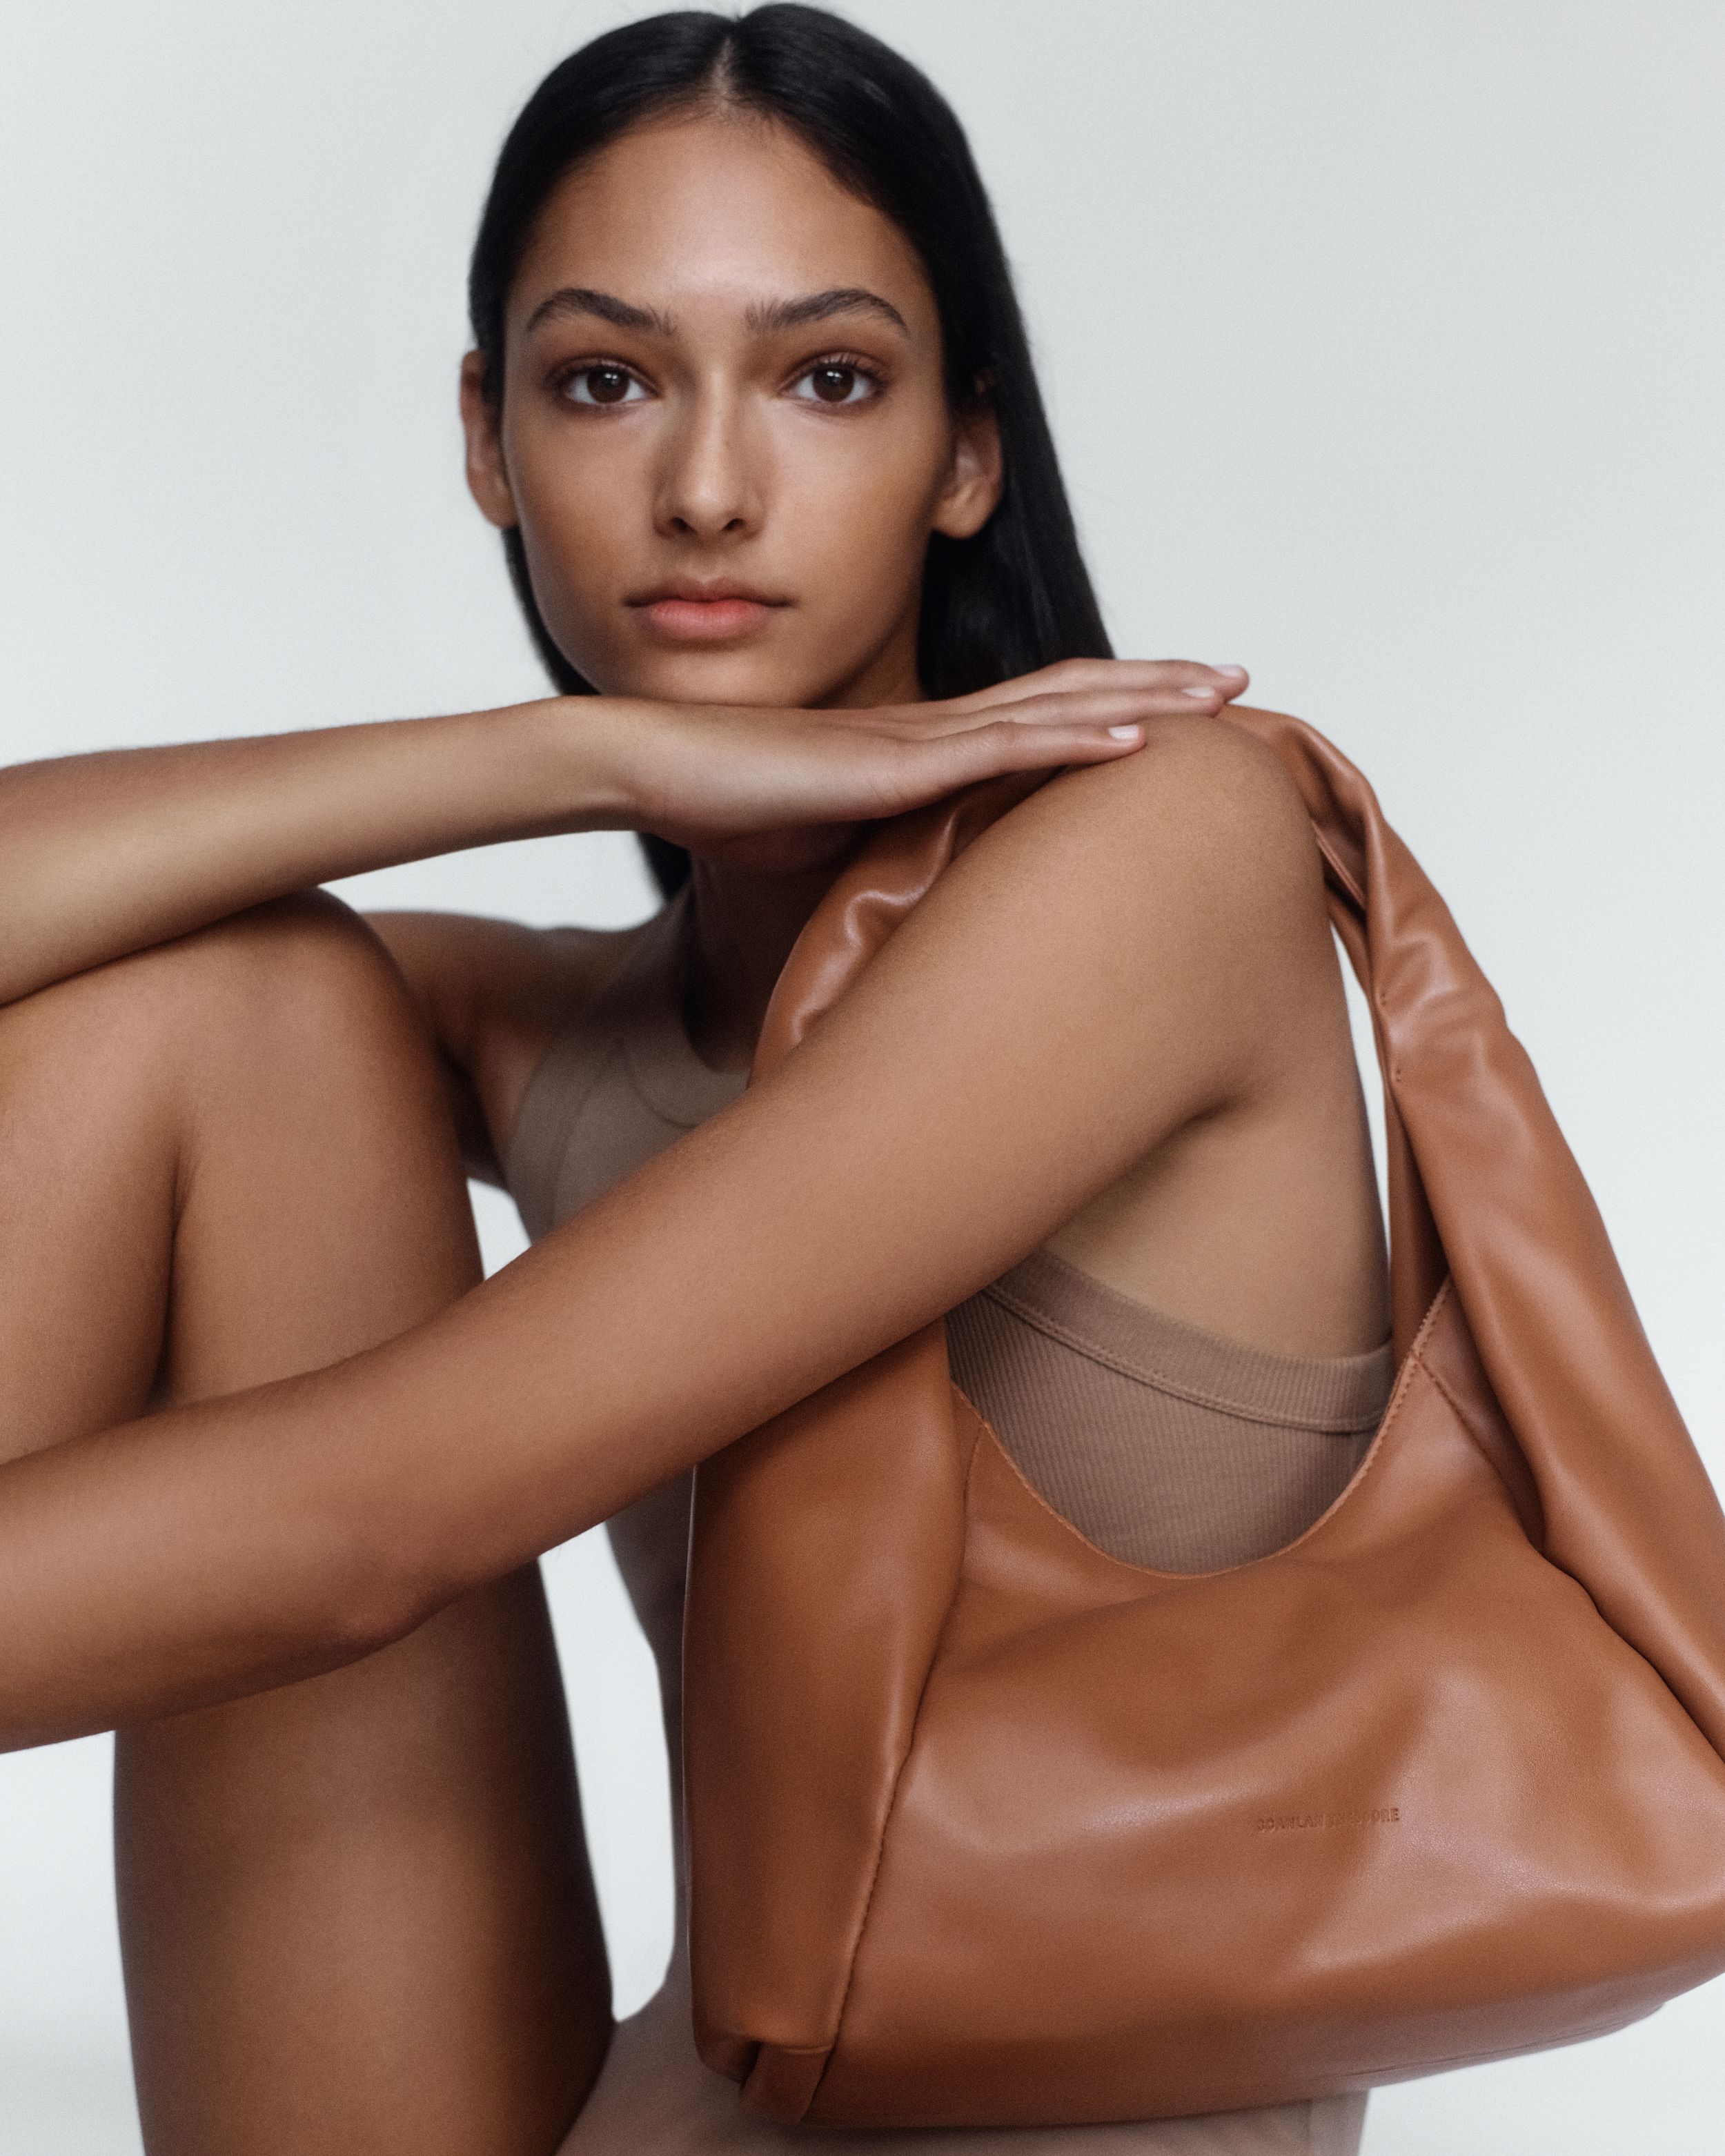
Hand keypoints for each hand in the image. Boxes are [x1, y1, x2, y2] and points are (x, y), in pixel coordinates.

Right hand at [588, 660, 1249, 863]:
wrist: (650, 769)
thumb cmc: (726, 804)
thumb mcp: (828, 835)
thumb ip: (885, 846)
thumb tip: (920, 881)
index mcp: (924, 745)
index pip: (1041, 713)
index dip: (1116, 704)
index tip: (1184, 708)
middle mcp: (934, 728)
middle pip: (1070, 695)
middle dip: (1160, 685)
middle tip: (1238, 677)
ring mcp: (917, 740)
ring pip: (1054, 709)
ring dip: (1144, 700)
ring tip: (1220, 692)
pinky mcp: (890, 766)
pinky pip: (997, 751)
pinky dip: (1072, 743)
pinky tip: (1135, 741)